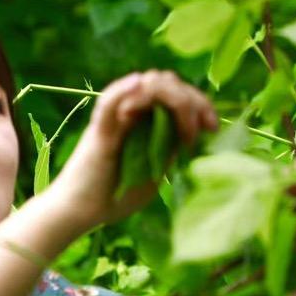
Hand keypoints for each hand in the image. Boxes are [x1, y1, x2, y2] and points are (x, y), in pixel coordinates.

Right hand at [48, 70, 217, 229]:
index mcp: (148, 122)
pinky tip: (139, 84)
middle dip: (194, 100)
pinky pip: (110, 101)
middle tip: (204, 129)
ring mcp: (116, 119)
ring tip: (185, 130)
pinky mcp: (100, 129)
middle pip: (168, 83)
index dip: (201, 104)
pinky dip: (125, 89)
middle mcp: (133, 114)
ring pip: (147, 85)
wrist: (81, 212)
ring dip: (174, 99)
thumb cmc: (114, 197)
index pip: (178, 94)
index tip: (213, 128)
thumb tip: (194, 131)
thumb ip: (169, 150)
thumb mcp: (154, 173)